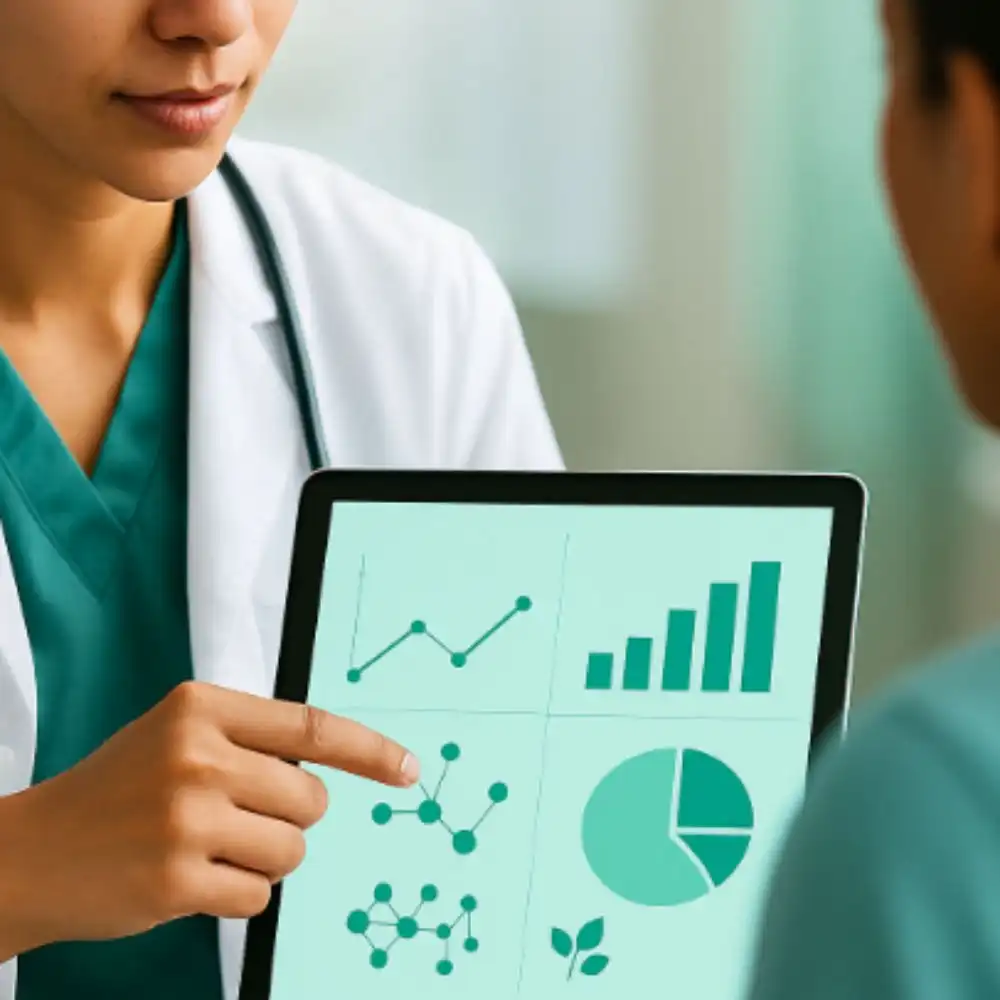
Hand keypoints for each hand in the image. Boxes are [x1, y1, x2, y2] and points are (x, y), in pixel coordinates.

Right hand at [0, 682, 418, 958]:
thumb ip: (251, 738)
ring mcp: (187, 819)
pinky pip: (259, 895)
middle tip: (234, 817)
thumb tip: (338, 768)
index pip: (312, 728)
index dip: (369, 751)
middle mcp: (198, 755)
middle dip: (287, 816)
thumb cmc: (119, 788)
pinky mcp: (177, 881)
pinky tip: (190, 878)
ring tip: (210, 847)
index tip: (407, 768)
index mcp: (202, 707)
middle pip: (311, 799)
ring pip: (293, 850)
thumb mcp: (179, 733)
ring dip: (264, 857)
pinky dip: (236, 893)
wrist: (32, 850)